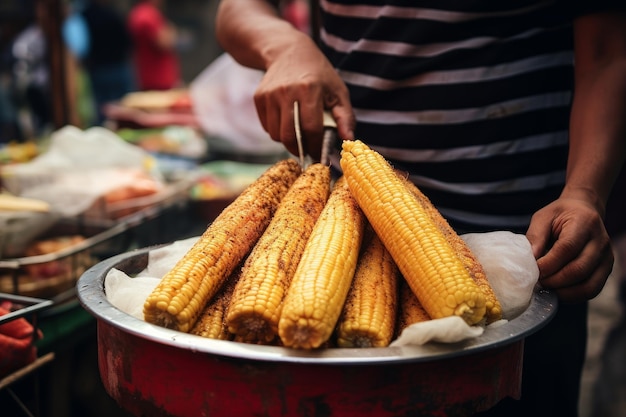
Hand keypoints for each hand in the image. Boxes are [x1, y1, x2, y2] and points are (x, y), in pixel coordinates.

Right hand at [253, 32, 354, 159]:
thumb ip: (345, 116)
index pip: (311, 129)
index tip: (320, 154)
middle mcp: (286, 91)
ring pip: (276, 134)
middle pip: (289, 136)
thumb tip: (348, 139)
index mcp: (309, 89)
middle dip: (299, 150)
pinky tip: (287, 121)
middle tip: (307, 151)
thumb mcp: (337, 91)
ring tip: (299, 132)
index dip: (316, 146)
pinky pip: (267, 127)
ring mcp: (269, 94)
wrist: (289, 52)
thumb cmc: (319, 75)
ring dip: (288, 141)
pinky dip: (277, 131)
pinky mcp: (259, 97)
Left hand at [526, 196, 613, 302]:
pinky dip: (573, 295)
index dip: (549, 263)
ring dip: (563, 292)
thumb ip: (535, 236)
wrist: (584, 211)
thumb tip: (530, 260)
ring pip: (588, 285)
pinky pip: (592, 290)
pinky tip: (557, 291)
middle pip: (578, 269)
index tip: (533, 271)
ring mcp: (606, 257)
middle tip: (537, 282)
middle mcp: (600, 242)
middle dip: (554, 281)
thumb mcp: (543, 217)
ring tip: (546, 289)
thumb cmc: (560, 214)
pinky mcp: (606, 269)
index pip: (567, 248)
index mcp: (585, 223)